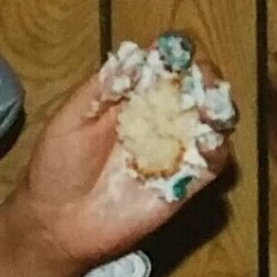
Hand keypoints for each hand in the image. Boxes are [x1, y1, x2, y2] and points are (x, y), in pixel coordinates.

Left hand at [0, 45, 235, 276]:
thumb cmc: (57, 166)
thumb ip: (102, 88)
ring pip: (213, 123)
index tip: (180, 53)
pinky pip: (212, 164)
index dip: (177, 57)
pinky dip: (218, 150)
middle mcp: (160, 121)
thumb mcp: (70, 118)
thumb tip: (137, 53)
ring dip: (219, 110)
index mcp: (133, 100)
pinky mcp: (185, 184)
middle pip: (197, 91)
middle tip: (204, 80)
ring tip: (211, 107)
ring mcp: (175, 152)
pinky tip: (209, 143)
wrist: (56, 223)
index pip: (165, 69)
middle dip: (206, 80)